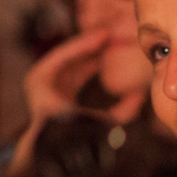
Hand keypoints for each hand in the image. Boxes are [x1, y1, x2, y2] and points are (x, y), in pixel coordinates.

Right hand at [15, 30, 144, 164]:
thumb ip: (125, 110)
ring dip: (88, 43)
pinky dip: (79, 46)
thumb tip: (140, 95)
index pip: (82, 71)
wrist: (66, 143)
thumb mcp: (110, 121)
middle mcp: (51, 89)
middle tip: (115, 35)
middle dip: (94, 47)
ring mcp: (41, 84)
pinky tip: (98, 39)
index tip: (118, 46)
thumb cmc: (84, 137)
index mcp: (64, 99)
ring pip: (67, 55)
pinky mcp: (37, 78)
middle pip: (74, 60)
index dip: (99, 58)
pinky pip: (60, 56)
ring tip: (108, 33)